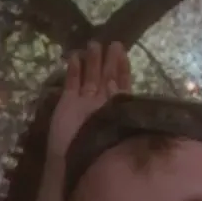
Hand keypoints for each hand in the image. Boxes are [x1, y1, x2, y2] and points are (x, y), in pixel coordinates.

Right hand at [48, 41, 131, 163]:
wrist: (74, 158)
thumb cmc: (99, 145)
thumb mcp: (120, 125)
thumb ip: (123, 109)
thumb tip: (134, 97)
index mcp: (116, 108)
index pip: (121, 83)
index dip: (122, 68)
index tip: (123, 52)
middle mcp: (101, 102)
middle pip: (106, 77)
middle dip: (108, 60)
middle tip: (112, 42)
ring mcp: (83, 102)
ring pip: (89, 77)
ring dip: (91, 61)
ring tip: (93, 44)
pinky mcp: (67, 102)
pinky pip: (71, 83)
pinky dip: (72, 71)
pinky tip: (74, 58)